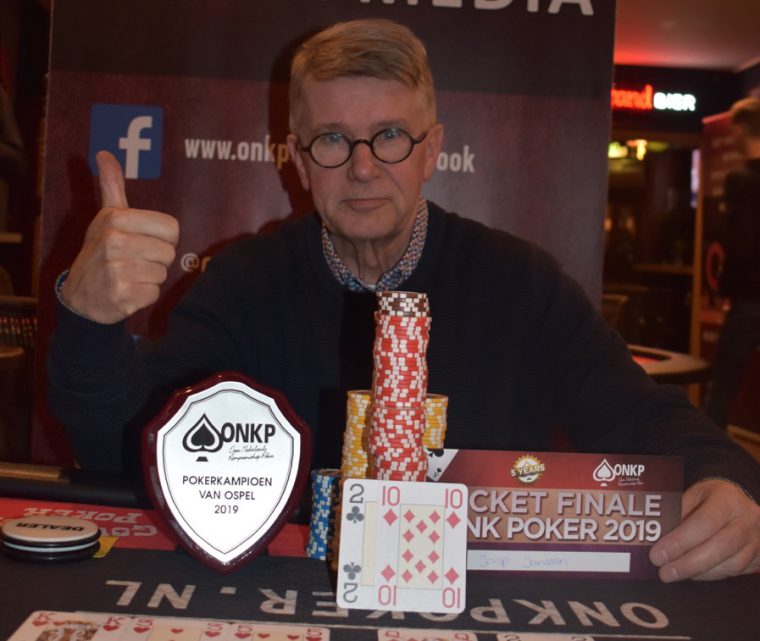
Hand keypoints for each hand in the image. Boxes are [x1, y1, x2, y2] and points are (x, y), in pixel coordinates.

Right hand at [60, 151, 179, 323]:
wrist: (80, 296)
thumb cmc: (100, 252)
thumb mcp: (105, 217)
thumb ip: (111, 186)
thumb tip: (104, 153)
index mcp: (116, 219)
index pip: (172, 228)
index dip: (163, 238)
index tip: (144, 241)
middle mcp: (115, 241)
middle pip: (169, 252)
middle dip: (156, 260)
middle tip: (133, 261)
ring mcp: (117, 270)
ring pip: (162, 273)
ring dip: (150, 278)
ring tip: (128, 275)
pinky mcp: (123, 295)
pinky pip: (155, 293)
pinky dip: (144, 295)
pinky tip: (126, 291)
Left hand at [649, 479, 759, 581]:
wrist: (738, 502)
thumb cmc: (710, 499)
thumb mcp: (692, 496)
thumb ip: (677, 514)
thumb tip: (655, 537)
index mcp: (727, 499)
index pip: (703, 523)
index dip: (680, 542)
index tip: (658, 555)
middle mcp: (747, 520)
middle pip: (719, 547)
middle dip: (688, 563)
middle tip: (664, 572)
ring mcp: (757, 540)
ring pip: (730, 565)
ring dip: (698, 572)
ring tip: (674, 573)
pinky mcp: (759, 557)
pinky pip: (735, 572)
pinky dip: (711, 575)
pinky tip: (693, 573)